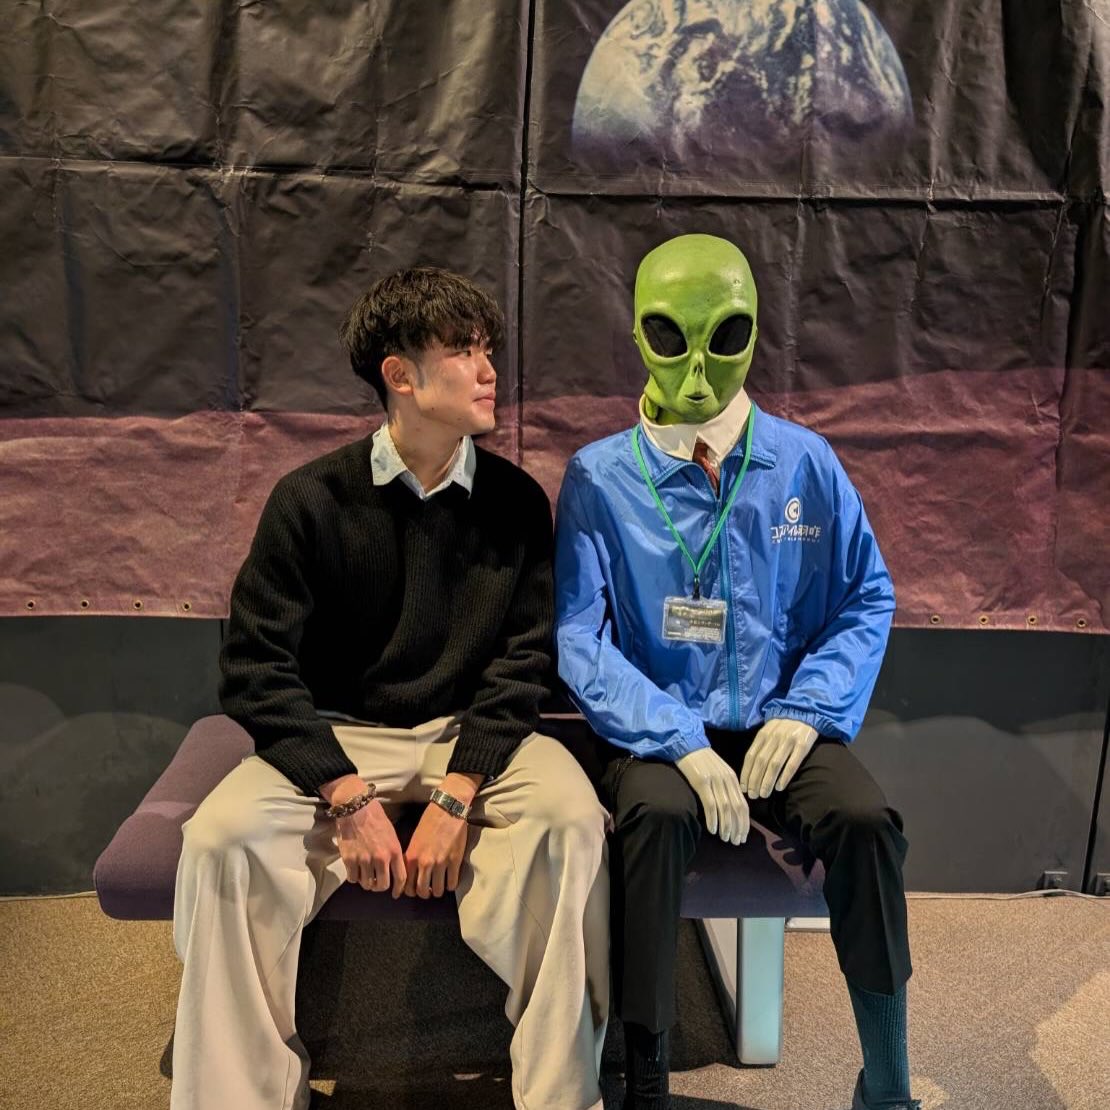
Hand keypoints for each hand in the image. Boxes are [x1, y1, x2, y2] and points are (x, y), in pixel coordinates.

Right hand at [321, 776, 406, 896]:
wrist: (356, 807)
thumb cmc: (375, 817)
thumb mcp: (391, 833)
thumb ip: (393, 852)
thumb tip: (394, 869)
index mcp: (394, 850)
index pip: (400, 878)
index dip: (398, 889)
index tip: (396, 893)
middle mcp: (380, 858)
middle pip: (382, 886)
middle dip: (379, 886)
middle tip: (376, 882)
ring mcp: (364, 860)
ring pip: (366, 884)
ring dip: (366, 881)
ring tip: (364, 873)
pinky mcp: (349, 859)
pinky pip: (353, 879)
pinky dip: (354, 877)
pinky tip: (355, 869)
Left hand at [403, 800, 468, 898]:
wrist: (448, 808)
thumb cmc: (430, 820)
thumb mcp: (415, 839)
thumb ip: (412, 857)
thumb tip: (412, 872)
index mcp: (412, 857)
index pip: (406, 885)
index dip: (410, 891)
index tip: (414, 891)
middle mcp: (424, 863)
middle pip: (422, 891)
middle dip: (425, 893)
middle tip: (428, 889)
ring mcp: (440, 863)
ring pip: (438, 890)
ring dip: (438, 891)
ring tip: (440, 886)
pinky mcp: (455, 861)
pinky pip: (452, 883)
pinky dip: (451, 886)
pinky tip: (450, 881)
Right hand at [675, 748, 748, 844]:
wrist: (687, 744)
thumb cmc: (701, 760)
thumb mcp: (719, 771)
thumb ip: (726, 786)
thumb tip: (732, 808)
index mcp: (732, 778)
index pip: (743, 804)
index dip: (745, 823)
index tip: (743, 836)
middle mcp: (726, 780)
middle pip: (737, 808)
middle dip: (738, 827)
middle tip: (736, 842)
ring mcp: (714, 780)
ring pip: (725, 808)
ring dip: (726, 826)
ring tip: (726, 838)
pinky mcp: (701, 781)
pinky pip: (710, 804)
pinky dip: (713, 819)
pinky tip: (712, 829)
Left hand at [740, 719, 818, 798]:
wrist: (805, 712)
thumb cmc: (783, 726)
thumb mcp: (768, 731)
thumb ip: (760, 746)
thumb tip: (749, 769)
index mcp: (763, 734)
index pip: (751, 756)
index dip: (746, 773)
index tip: (743, 788)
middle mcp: (774, 737)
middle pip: (761, 762)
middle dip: (755, 780)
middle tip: (753, 796)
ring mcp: (789, 741)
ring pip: (774, 764)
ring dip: (767, 781)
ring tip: (764, 794)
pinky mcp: (803, 745)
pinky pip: (792, 763)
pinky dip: (785, 776)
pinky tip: (779, 787)